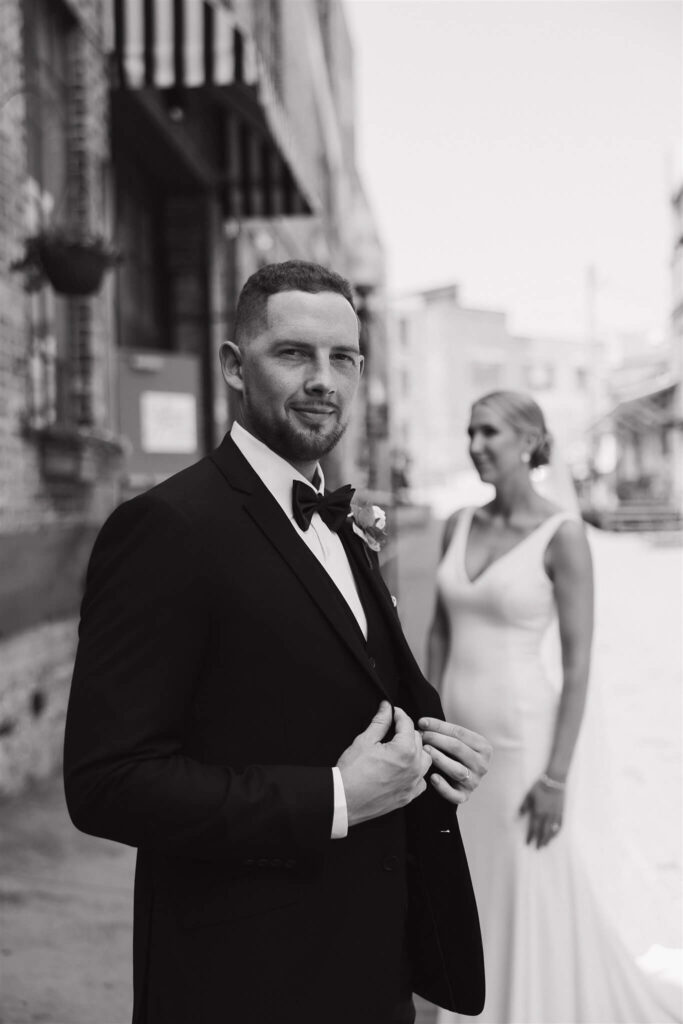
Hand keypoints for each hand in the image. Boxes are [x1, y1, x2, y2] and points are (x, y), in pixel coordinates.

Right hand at [337, 702, 431, 826]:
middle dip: (406, 731)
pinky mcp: (408, 796)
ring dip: (416, 751)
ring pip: (425, 760)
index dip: (399, 714)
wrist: (344, 799)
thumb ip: (380, 722)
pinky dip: (416, 772)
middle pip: (418, 740)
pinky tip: (404, 769)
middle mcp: (413, 768)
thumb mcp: (365, 740)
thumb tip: (386, 708)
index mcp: (404, 751)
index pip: (408, 724)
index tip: (393, 712)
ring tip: (401, 748)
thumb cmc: (352, 772)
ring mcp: (412, 784)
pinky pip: (421, 781)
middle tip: (393, 729)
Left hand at [417, 718, 491, 804]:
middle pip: (458, 748)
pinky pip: (455, 795)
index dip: (439, 726)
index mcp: (484, 747)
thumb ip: (444, 731)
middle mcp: (482, 765)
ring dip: (439, 759)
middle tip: (421, 736)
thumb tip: (423, 724)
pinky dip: (444, 787)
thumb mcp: (458, 740)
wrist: (463, 776)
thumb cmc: (457, 753)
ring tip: (425, 751)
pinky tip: (432, 777)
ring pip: (457, 770)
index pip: (459, 733)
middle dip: (437, 739)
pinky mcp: (465, 795)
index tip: (422, 722)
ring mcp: (474, 781)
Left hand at [519, 779, 564, 847]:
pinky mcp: (562, 812)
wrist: (555, 781)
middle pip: (543, 831)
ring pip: (552, 830)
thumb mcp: (529, 795)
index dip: (531, 835)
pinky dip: (557, 832)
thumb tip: (518, 816)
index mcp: (538, 811)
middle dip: (540, 840)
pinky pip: (560, 825)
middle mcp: (547, 815)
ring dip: (548, 838)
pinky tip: (555, 835)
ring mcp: (556, 814)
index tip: (528, 842)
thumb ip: (524, 806)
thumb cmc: (540, 787)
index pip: (534, 827)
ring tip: (545, 845)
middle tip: (538, 848)